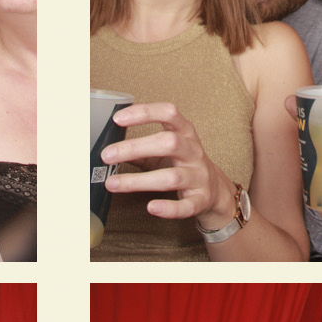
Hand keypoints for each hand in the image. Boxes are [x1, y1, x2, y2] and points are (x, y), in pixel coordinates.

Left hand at [102, 102, 232, 224]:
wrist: (214, 190)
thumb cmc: (184, 165)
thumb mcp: (165, 150)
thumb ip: (140, 149)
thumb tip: (110, 148)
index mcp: (185, 133)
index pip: (168, 114)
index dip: (145, 113)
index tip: (118, 119)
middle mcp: (194, 152)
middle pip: (168, 143)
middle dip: (135, 148)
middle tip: (107, 155)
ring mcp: (199, 176)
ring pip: (171, 177)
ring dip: (139, 181)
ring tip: (113, 183)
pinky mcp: (201, 200)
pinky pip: (186, 206)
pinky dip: (169, 208)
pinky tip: (151, 207)